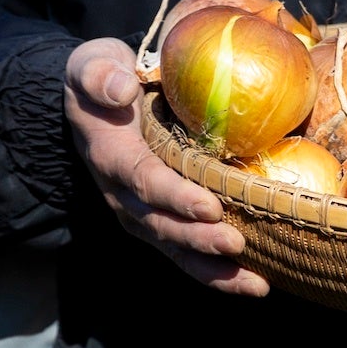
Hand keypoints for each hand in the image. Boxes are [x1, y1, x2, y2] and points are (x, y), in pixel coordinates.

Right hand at [64, 37, 268, 297]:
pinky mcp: (158, 219)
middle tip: (236, 245)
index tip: (209, 206)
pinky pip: (184, 252)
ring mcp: (139, 211)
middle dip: (197, 239)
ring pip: (174, 248)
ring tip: (254, 284)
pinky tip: (253, 284)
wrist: (93, 98)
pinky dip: (215, 273)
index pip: (143, 180)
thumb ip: (100, 74)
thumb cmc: (102, 76)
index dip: (174, 197)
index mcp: (111, 154)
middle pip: (160, 225)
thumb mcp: (92, 63)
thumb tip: (121, 89)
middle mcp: (122, 193)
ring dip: (212, 269)